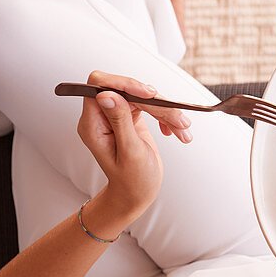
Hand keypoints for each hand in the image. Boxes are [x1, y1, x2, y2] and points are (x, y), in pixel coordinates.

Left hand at [76, 71, 170, 220]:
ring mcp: (117, 116)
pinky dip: (166, 117)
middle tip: (178, 121)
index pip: (100, 85)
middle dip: (156, 103)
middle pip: (128, 91)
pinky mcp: (130, 117)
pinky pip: (150, 106)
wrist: (137, 193)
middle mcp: (102, 116)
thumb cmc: (132, 180)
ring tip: (183, 130)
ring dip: (167, 111)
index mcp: (93, 124)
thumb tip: (106, 94)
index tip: (148, 94)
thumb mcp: (129, 151)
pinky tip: (173, 131)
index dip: (124, 83)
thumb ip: (119, 120)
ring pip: (142, 97)